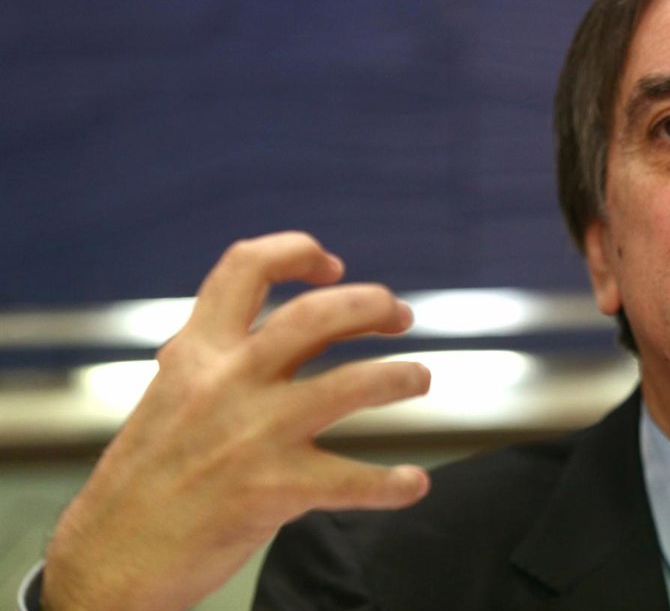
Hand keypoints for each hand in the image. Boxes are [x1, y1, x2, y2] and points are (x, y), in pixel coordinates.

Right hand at [42, 232, 431, 610]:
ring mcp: (251, 435)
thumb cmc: (145, 478)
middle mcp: (224, 383)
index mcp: (196, 353)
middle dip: (371, 304)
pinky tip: (412, 483)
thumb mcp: (171, 396)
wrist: (107, 560)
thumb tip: (271, 329)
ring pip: (351, 384)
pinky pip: (352, 480)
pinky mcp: (272, 491)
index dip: (297, 252)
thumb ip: (219, 361)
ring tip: (418, 379)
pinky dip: (391, 483)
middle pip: (316, 315)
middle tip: (400, 316)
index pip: (245, 268)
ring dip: (398, 376)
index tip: (332, 267)